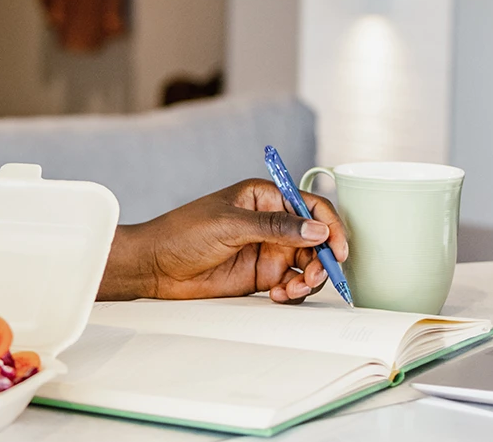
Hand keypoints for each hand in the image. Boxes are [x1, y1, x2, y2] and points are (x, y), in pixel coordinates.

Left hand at [100, 179, 349, 302]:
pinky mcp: (262, 274)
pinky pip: (293, 283)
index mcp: (263, 197)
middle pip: (317, 239)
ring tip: (291, 289)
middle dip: (322, 259)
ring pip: (309, 264)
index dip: (330, 226)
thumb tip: (317, 230)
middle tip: (315, 277)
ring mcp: (268, 249)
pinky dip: (294, 292)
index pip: (311, 205)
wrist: (155, 266)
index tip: (338, 249)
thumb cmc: (181, 233)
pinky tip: (277, 295)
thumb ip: (274, 227)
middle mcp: (271, 222)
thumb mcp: (228, 225)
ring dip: (310, 279)